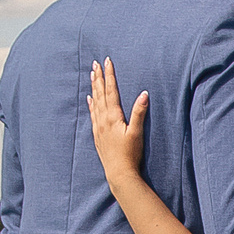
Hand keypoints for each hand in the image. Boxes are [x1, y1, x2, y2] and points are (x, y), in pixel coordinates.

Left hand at [88, 58, 147, 190]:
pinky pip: (92, 114)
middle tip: (95, 64)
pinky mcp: (97, 135)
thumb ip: (139, 112)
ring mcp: (98, 127)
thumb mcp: (137, 132)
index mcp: (113, 116)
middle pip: (100, 93)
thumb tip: (144, 94)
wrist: (118, 172)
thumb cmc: (130, 154)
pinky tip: (89, 99)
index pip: (111, 90)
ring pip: (95, 102)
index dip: (110, 75)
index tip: (107, 61)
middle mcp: (103, 119)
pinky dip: (91, 104)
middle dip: (99, 77)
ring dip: (94, 88)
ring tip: (92, 76)